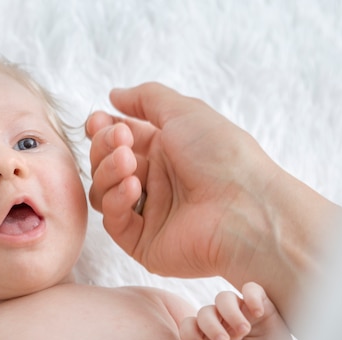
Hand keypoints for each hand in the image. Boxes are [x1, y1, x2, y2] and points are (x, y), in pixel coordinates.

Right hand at [87, 82, 341, 333]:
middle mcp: (156, 181)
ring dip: (108, 171)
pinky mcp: (143, 243)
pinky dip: (116, 200)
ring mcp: (149, 213)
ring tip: (129, 163)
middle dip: (104, 147)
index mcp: (166, 151)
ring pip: (103, 191)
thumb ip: (146, 99)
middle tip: (119, 140)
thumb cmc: (222, 155)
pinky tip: (132, 187)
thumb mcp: (184, 111)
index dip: (103, 129)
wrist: (245, 208)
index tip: (97, 121)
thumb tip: (114, 95)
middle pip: (106, 164)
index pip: (119, 140)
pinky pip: (114, 221)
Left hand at [179, 282, 291, 339]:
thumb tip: (226, 334)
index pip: (190, 325)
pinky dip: (252, 297)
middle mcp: (220, 317)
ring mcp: (238, 307)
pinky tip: (258, 313)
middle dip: (211, 327)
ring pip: (224, 298)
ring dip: (230, 313)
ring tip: (243, 330)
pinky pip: (250, 289)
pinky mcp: (258, 301)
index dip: (189, 332)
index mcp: (206, 333)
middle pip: (206, 312)